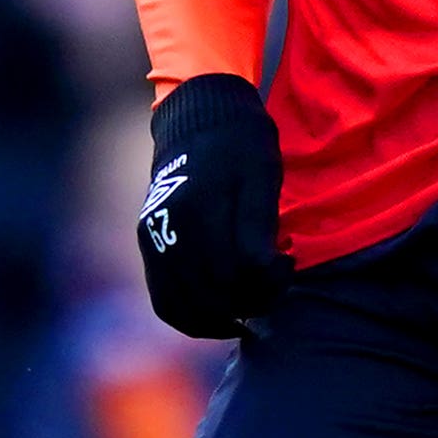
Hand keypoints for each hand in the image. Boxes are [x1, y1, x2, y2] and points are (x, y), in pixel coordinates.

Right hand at [136, 73, 291, 337]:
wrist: (197, 118)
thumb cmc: (239, 143)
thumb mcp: (261, 174)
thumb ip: (258, 226)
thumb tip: (260, 273)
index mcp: (196, 210)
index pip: (235, 274)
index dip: (269, 282)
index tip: (289, 264)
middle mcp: (166, 230)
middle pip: (210, 296)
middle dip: (250, 302)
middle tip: (276, 288)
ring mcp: (152, 241)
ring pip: (183, 309)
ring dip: (221, 319)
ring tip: (252, 306)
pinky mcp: (148, 247)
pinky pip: (165, 301)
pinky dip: (193, 317)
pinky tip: (223, 313)